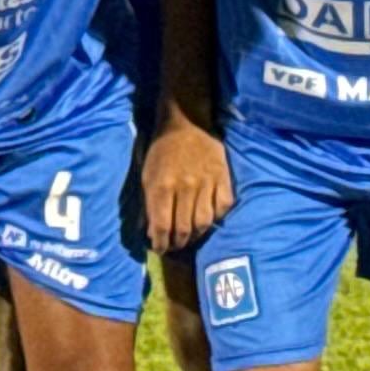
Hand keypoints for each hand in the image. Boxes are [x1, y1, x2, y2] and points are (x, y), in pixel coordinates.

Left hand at [138, 117, 233, 254]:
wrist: (187, 121)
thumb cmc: (162, 149)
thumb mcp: (146, 174)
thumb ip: (148, 203)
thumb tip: (150, 231)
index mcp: (162, 186)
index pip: (162, 226)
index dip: (160, 243)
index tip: (159, 249)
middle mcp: (184, 187)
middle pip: (183, 228)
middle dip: (177, 243)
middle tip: (175, 246)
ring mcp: (206, 183)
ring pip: (204, 222)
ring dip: (196, 236)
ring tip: (190, 238)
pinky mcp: (223, 178)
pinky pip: (223, 207)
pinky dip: (216, 217)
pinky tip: (208, 219)